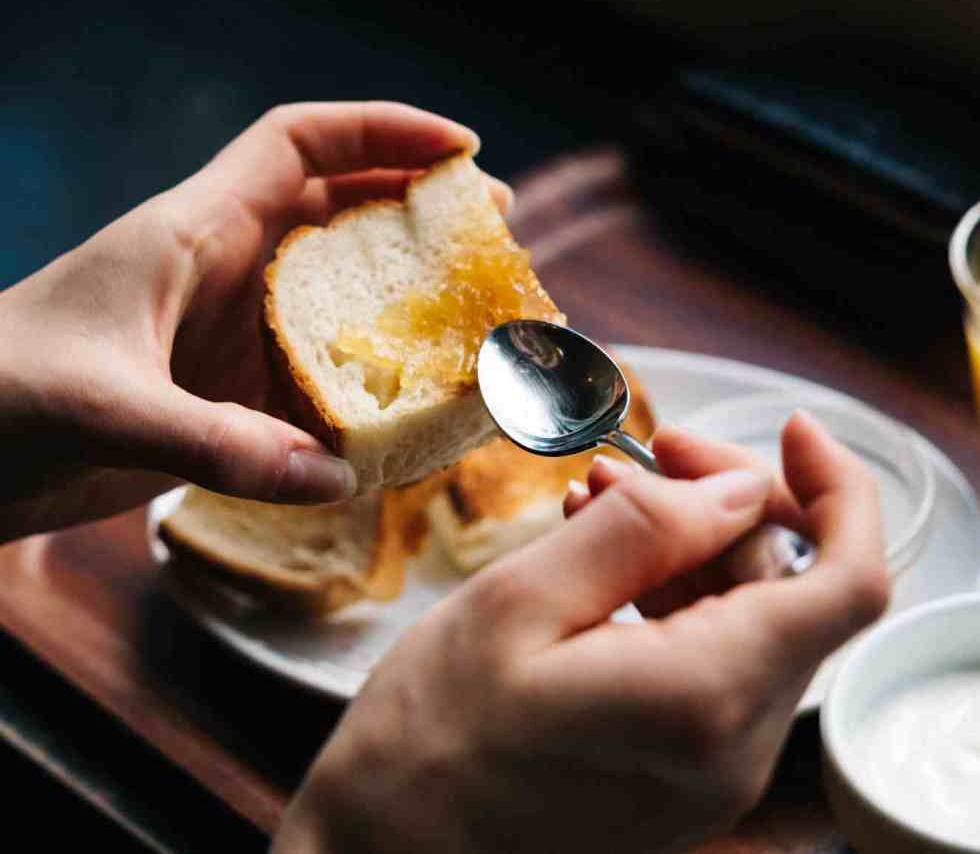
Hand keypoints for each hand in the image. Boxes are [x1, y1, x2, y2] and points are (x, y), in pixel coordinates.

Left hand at [0, 103, 510, 539]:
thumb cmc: (0, 397)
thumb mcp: (106, 410)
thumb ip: (219, 444)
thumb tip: (336, 476)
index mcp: (195, 231)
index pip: (300, 143)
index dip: (383, 131)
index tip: (461, 148)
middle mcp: (221, 269)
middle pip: (337, 211)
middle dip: (417, 209)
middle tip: (491, 232)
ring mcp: (224, 331)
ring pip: (332, 294)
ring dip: (399, 298)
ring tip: (469, 316)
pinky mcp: (221, 390)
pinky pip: (310, 374)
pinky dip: (360, 384)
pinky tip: (400, 410)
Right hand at [272, 411, 888, 853]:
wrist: (389, 847)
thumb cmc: (431, 731)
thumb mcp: (522, 600)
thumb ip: (641, 533)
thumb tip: (736, 490)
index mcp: (701, 699)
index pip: (846, 583)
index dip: (837, 490)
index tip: (791, 432)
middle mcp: (732, 749)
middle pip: (790, 591)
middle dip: (729, 506)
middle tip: (647, 457)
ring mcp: (712, 770)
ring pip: (750, 620)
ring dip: (689, 546)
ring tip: (597, 500)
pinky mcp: (683, 772)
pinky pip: (710, 659)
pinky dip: (670, 594)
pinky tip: (601, 556)